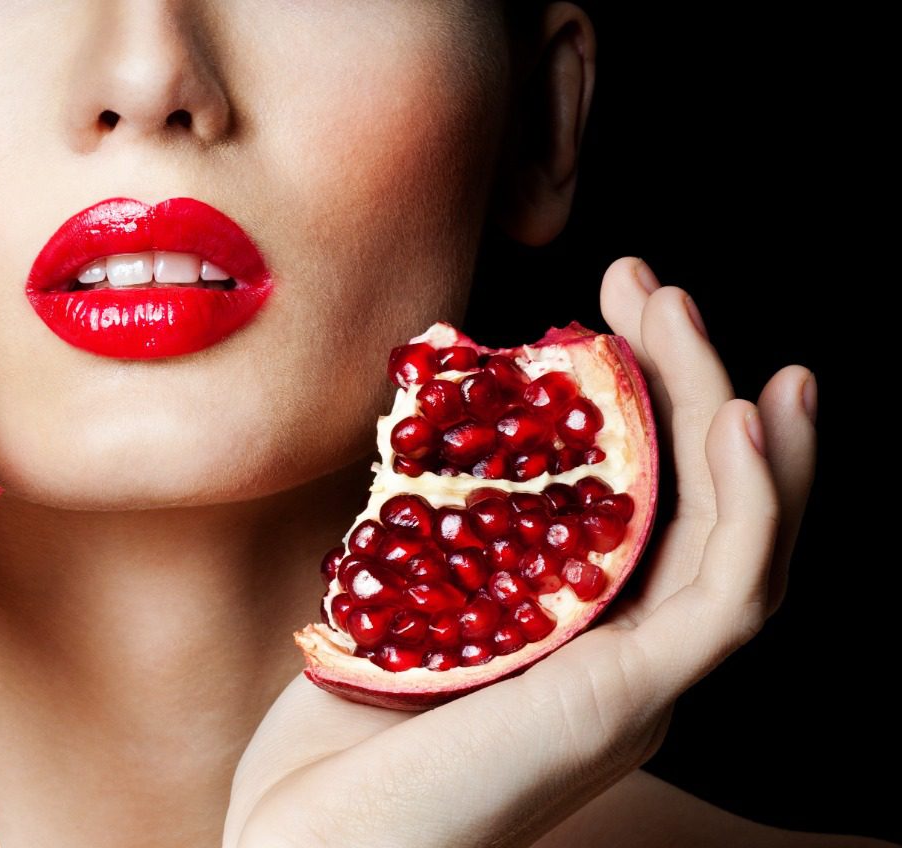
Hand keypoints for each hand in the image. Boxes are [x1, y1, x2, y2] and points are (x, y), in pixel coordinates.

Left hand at [223, 256, 817, 847]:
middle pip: (700, 505)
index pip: (654, 508)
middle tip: (652, 286)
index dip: (660, 409)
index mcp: (581, 639)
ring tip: (680, 313)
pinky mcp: (630, 701)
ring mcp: (639, 683)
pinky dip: (750, 505)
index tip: (626, 318)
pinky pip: (725, 597)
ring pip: (734, 535)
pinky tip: (734, 418)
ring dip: (724, 414)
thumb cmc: (335, 750)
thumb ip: (431, 540)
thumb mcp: (391, 613)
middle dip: (690, 382)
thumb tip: (421, 434)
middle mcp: (628, 659)